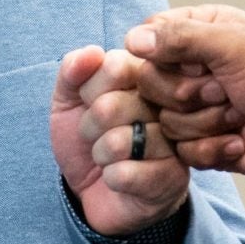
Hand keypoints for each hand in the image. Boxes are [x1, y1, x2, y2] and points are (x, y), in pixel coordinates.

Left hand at [51, 45, 187, 235]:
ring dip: (100, 154)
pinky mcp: (173, 178)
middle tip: (97, 136)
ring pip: (119, 142)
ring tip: (109, 157)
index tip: (92, 102)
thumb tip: (91, 53)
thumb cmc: (88, 140)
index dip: (90, 90)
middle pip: (112, 105)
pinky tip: (120, 179)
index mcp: (147, 76)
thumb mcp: (69, 101)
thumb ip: (72, 71)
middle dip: (90, 126)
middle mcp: (169, 104)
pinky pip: (125, 174)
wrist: (100, 190)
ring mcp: (175, 141)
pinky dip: (111, 178)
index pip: (116, 66)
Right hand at [124, 5, 244, 189]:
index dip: (162, 56)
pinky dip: (212, 147)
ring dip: (207, 121)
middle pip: (148, 82)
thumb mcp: (235, 46)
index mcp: (200, 32)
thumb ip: (181, 38)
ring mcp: (192, 107)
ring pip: (163, 120)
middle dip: (189, 93)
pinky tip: (238, 140)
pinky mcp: (196, 141)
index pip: (148, 38)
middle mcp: (191, 67)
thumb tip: (132, 40)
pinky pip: (180, 150)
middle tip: (224, 91)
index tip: (197, 62)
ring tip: (239, 114)